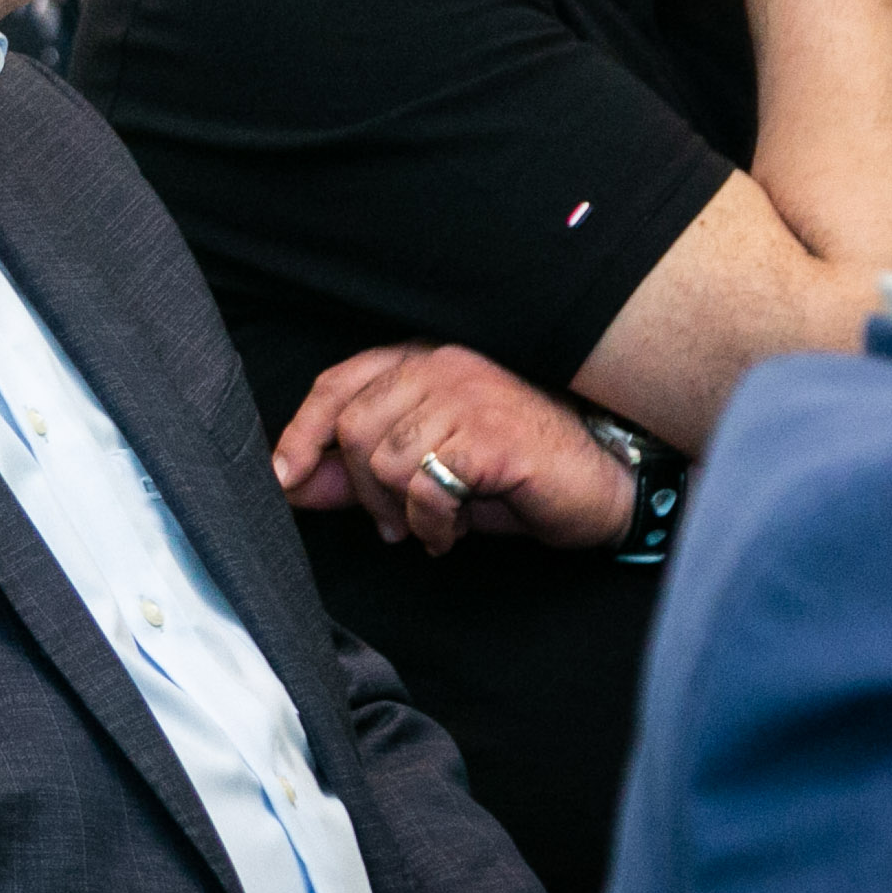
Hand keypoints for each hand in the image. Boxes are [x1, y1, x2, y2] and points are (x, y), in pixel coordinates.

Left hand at [272, 343, 631, 554]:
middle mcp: (443, 366)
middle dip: (363, 491)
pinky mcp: (491, 435)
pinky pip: (425, 487)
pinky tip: (455, 531)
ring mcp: (469, 395)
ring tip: (437, 523)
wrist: (606, 485)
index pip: (337, 384)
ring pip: (384, 461)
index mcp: (423, 361)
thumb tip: (293, 484)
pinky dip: (432, 524)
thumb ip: (360, 471)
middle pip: (353, 428)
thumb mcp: (428, 470)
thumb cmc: (517, 473)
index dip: (302, 432)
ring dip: (402, 510)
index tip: (284, 477)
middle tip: (394, 524)